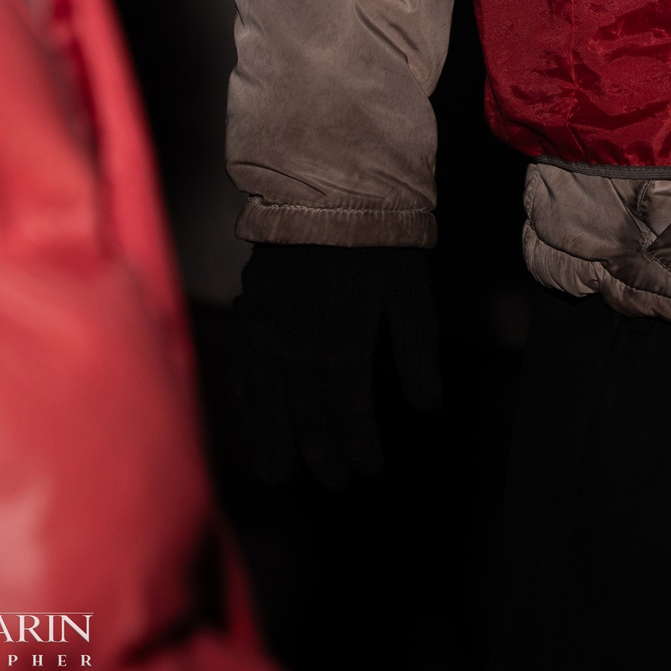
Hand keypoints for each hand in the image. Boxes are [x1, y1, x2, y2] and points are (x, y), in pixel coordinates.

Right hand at [232, 244, 440, 488]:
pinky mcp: (249, 313)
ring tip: (277, 474)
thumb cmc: (377, 239)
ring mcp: (267, 334)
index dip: (358, 447)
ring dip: (272, 441)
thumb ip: (417, 354)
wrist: (325, 188)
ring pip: (266, 403)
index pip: (348, 415)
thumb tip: (430, 407)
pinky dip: (246, 400)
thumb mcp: (410, 294)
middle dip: (320, 453)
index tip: (368, 467)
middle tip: (332, 482)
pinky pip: (241, 369)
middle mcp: (298, 352)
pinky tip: (249, 416)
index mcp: (341, 349)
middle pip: (306, 418)